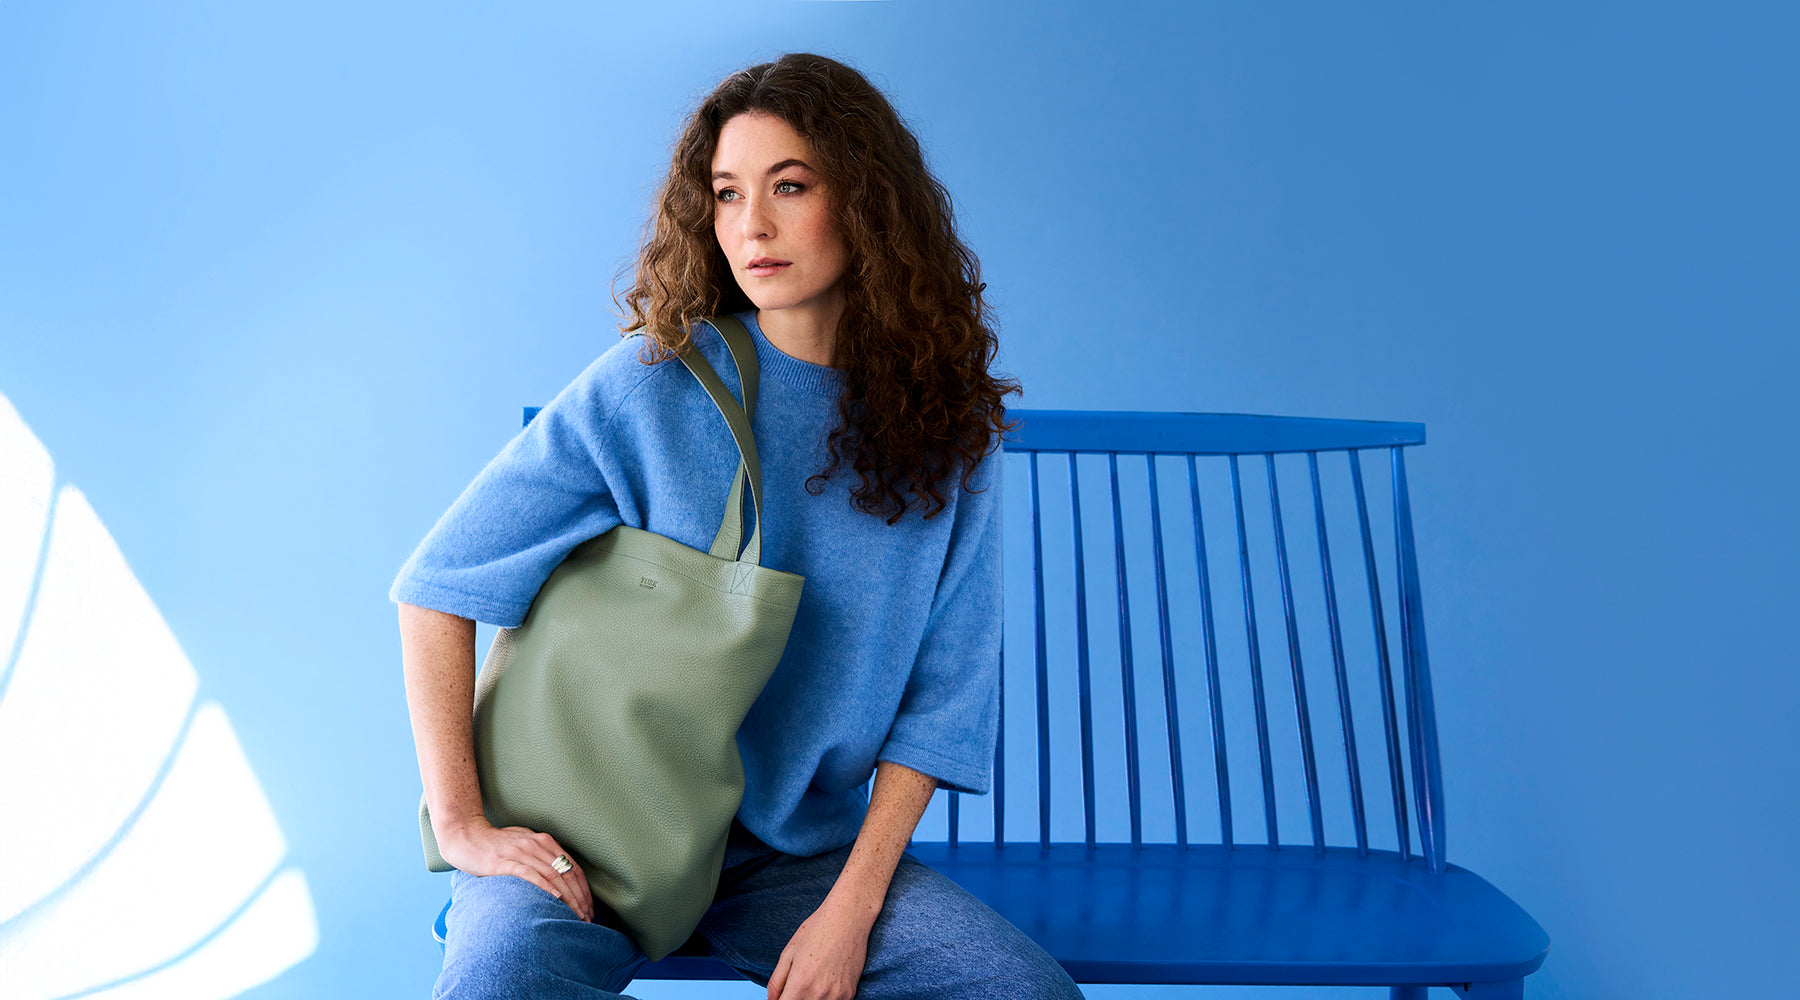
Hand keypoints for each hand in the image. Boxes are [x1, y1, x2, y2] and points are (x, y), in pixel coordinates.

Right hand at [437, 815, 594, 922]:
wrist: (466, 837)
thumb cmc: (495, 843)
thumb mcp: (524, 842)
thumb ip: (541, 854)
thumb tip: (559, 874)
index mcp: (544, 841)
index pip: (573, 867)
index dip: (584, 889)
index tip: (589, 907)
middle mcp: (536, 845)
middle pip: (567, 873)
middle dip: (580, 898)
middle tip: (587, 917)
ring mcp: (521, 853)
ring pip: (553, 876)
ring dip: (568, 898)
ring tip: (575, 915)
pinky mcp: (505, 862)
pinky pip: (530, 874)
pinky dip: (545, 887)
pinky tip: (555, 898)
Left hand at [767, 897, 871, 999]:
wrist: (849, 917)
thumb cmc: (817, 929)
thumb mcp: (789, 952)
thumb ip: (776, 982)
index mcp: (800, 984)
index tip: (783, 995)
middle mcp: (818, 995)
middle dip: (794, 998)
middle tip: (796, 984)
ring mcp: (836, 997)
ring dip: (810, 999)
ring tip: (813, 979)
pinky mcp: (849, 994)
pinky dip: (826, 998)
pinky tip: (826, 981)